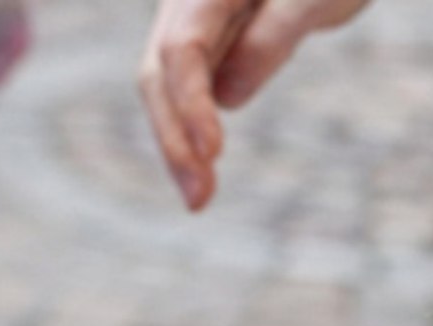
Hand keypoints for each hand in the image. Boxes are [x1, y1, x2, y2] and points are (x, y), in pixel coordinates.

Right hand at [139, 0, 369, 209]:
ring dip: (178, 143)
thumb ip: (274, 35)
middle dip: (174, 138)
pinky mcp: (214, 47)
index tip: (214, 153)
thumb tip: (227, 97)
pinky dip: (193, 130)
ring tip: (198, 199)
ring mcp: (195, 26)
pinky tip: (201, 171)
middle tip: (198, 200)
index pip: (182, 50)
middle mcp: (187, 4)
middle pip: (158, 74)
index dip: (191, 104)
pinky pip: (192, 91)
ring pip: (168, 87)